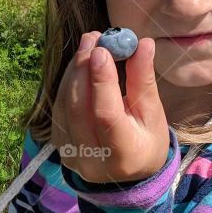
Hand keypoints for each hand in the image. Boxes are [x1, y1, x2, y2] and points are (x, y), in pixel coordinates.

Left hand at [51, 30, 170, 184]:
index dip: (101, 82)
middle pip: (78, 109)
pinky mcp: (59, 145)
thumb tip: (142, 43)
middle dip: (83, 69)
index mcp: (123, 154)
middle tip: (93, 38)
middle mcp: (92, 159)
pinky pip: (59, 109)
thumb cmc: (146, 140)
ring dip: (74, 71)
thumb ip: (143, 80)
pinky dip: (68, 83)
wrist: (129, 174)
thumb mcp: (152, 113)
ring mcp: (71, 154)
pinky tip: (79, 65)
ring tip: (88, 44)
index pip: (106, 115)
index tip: (102, 50)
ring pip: (64, 106)